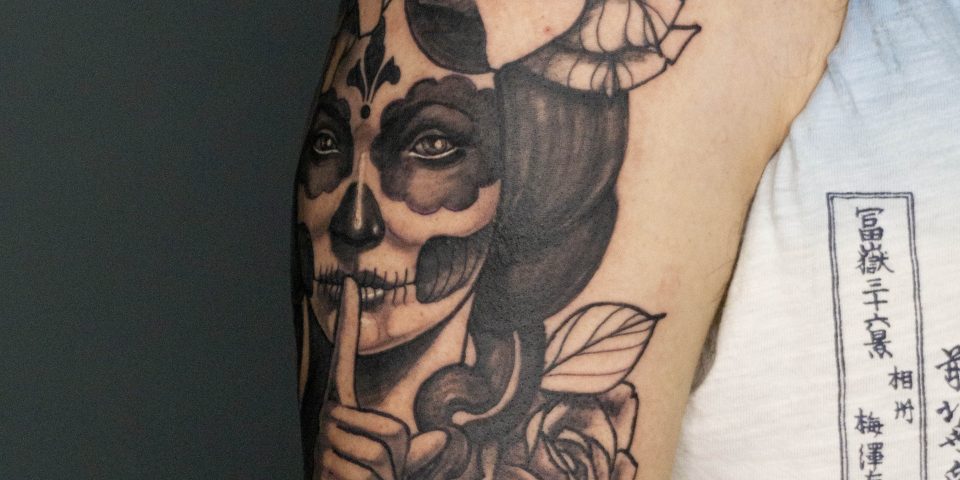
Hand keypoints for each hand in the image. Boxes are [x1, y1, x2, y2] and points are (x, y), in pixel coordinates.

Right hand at [314, 277, 447, 478]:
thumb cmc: (365, 478)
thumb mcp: (394, 463)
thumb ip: (417, 450)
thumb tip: (443, 438)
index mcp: (342, 408)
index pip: (345, 357)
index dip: (351, 322)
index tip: (351, 283)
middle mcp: (328, 416)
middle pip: (392, 429)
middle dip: (396, 456)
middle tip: (377, 469)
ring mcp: (325, 438)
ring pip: (384, 448)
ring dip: (386, 471)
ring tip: (367, 477)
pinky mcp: (326, 460)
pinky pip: (375, 466)